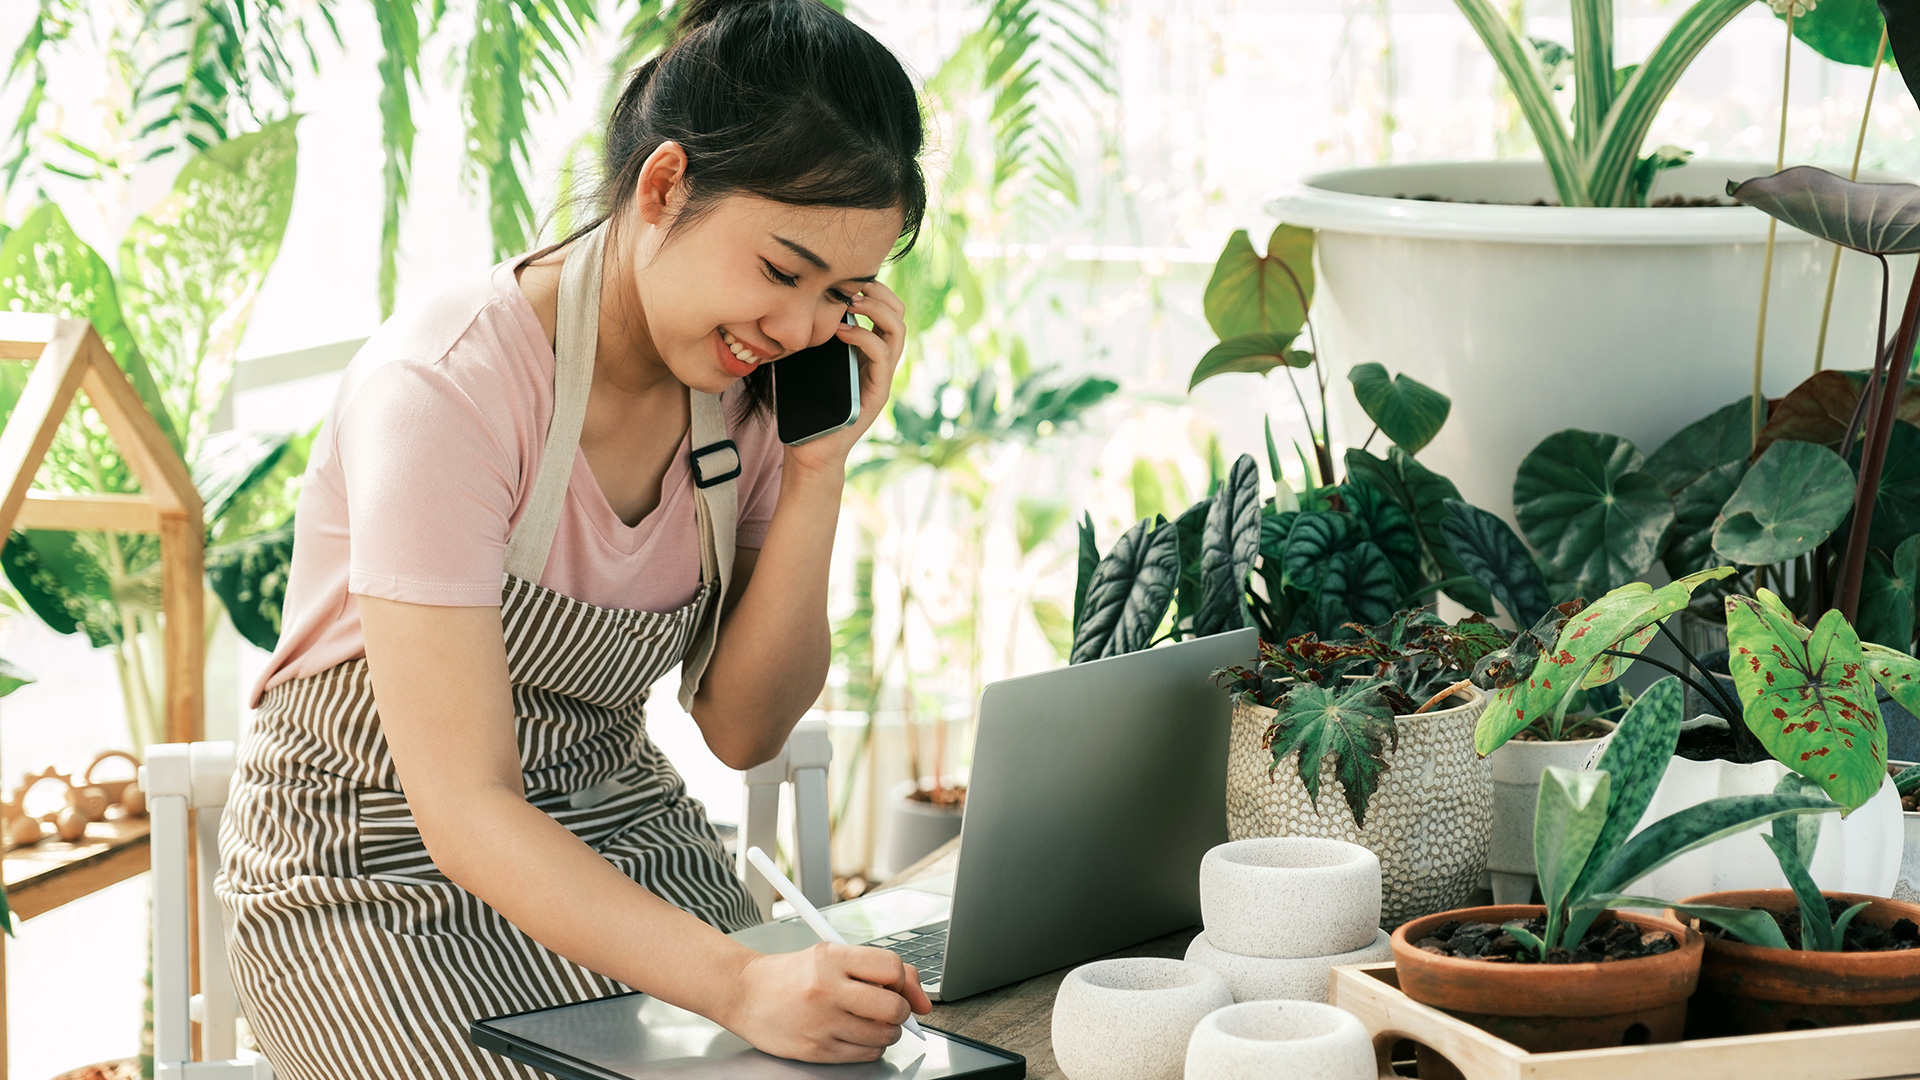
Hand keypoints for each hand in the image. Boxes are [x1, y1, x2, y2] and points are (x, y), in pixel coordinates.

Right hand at [723, 942, 932, 1062]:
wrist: (744, 994)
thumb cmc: (790, 974)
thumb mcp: (829, 955)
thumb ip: (873, 968)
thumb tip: (918, 995)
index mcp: (832, 959)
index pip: (892, 968)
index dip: (904, 980)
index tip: (900, 986)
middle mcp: (827, 990)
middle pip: (894, 1007)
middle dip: (901, 1010)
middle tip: (890, 1008)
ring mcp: (822, 1023)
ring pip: (884, 1035)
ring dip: (887, 1031)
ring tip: (870, 1021)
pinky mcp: (817, 1049)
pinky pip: (865, 1054)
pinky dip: (870, 1047)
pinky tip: (855, 1034)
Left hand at [782, 282, 905, 477]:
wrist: (808, 451)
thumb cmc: (803, 407)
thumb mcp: (805, 362)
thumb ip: (810, 336)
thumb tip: (791, 301)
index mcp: (865, 351)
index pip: (884, 309)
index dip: (873, 288)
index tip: (847, 276)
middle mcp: (879, 362)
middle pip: (898, 314)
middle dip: (880, 293)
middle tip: (854, 285)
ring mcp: (881, 377)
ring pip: (897, 332)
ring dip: (877, 310)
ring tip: (851, 302)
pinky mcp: (877, 394)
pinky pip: (882, 357)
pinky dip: (865, 338)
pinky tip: (842, 331)